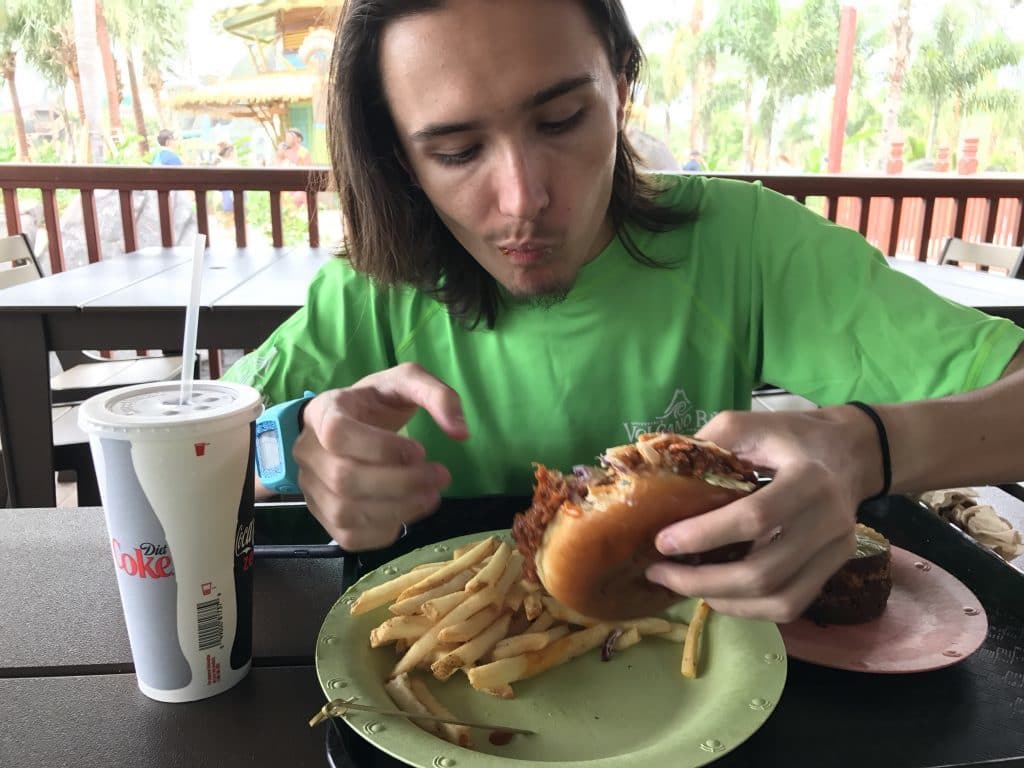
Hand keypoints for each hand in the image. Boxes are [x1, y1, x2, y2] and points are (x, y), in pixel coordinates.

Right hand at [292, 363, 468, 550]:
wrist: (350, 423)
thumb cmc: (376, 403)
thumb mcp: (407, 383)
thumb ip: (438, 396)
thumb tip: (461, 432)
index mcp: (323, 412)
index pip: (338, 433)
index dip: (381, 448)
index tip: (421, 450)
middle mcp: (308, 451)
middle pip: (344, 479)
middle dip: (401, 483)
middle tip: (439, 476)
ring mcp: (312, 488)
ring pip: (346, 512)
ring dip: (398, 509)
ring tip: (432, 495)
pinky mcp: (323, 517)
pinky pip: (349, 537)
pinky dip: (386, 529)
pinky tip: (409, 511)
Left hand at [645, 407, 880, 621]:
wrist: (851, 450)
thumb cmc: (791, 436)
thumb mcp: (749, 424)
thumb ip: (709, 443)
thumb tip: (661, 473)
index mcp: (809, 479)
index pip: (755, 518)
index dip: (704, 535)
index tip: (662, 542)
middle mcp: (829, 521)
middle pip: (763, 573)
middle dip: (702, 581)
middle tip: (659, 572)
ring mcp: (837, 550)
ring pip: (778, 600)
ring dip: (722, 600)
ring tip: (681, 586)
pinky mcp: (835, 567)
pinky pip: (790, 605)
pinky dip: (748, 608)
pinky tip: (716, 593)